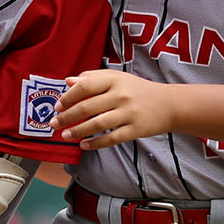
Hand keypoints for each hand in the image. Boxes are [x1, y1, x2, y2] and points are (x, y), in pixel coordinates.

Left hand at [56, 70, 177, 150]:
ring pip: (97, 124)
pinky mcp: (136, 129)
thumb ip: (92, 78)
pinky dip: (95, 143)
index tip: (57, 106)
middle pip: (87, 107)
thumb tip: (67, 81)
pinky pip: (112, 138)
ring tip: (65, 135)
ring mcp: (129, 113)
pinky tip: (83, 145)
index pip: (84, 86)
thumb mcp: (117, 78)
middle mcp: (121, 95)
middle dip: (67, 117)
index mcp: (114, 80)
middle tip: (54, 124)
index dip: (68, 97)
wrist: (169, 104)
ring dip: (77, 131)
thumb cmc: (137, 90)